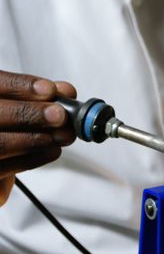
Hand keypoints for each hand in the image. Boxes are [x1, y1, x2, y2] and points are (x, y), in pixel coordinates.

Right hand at [0, 70, 76, 205]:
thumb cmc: (9, 128)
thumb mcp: (21, 107)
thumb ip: (41, 98)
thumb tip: (66, 91)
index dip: (20, 85)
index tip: (49, 89)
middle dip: (31, 113)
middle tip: (60, 116)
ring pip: (1, 144)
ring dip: (37, 138)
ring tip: (64, 135)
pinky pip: (5, 168)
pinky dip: (33, 158)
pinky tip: (53, 150)